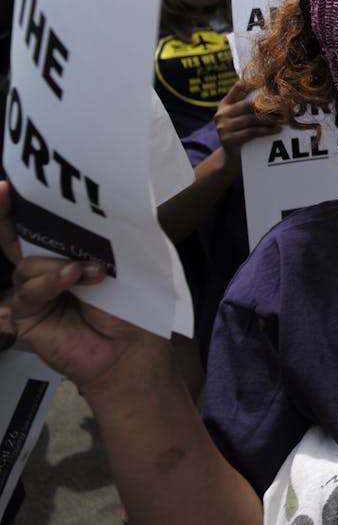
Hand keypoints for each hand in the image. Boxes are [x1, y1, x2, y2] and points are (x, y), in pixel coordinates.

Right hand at [0, 181, 161, 392]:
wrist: (130, 348)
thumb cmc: (129, 304)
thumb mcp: (118, 262)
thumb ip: (100, 239)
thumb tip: (102, 204)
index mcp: (64, 253)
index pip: (37, 225)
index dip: (18, 206)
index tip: (10, 185)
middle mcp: (42, 270)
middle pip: (14, 239)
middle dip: (5, 216)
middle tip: (4, 192)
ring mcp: (32, 292)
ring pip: (27, 264)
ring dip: (60, 264)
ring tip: (94, 272)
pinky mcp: (28, 316)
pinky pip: (29, 291)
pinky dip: (50, 282)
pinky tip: (71, 278)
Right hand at [214, 82, 281, 160]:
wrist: (233, 156)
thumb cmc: (242, 132)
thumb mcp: (242, 117)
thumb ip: (251, 105)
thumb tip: (276, 92)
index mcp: (225, 104)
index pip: (238, 88)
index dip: (254, 83)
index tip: (270, 84)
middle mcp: (221, 114)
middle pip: (248, 105)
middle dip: (268, 106)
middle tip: (283, 108)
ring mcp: (223, 127)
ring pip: (251, 119)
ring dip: (270, 120)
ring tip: (282, 120)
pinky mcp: (228, 139)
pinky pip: (252, 132)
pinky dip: (266, 130)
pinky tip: (276, 130)